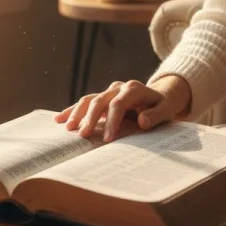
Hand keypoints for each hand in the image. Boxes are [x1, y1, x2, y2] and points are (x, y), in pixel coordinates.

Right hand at [54, 79, 180, 140]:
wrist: (159, 97)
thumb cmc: (163, 106)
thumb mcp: (167, 110)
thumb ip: (156, 115)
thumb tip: (143, 121)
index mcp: (134, 89)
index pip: (119, 104)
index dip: (112, 121)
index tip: (107, 139)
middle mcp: (119, 87)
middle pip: (100, 100)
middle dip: (91, 118)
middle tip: (83, 136)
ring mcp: (109, 91)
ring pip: (89, 99)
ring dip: (77, 113)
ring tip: (68, 128)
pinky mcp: (102, 98)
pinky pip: (85, 102)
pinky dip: (73, 110)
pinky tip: (59, 119)